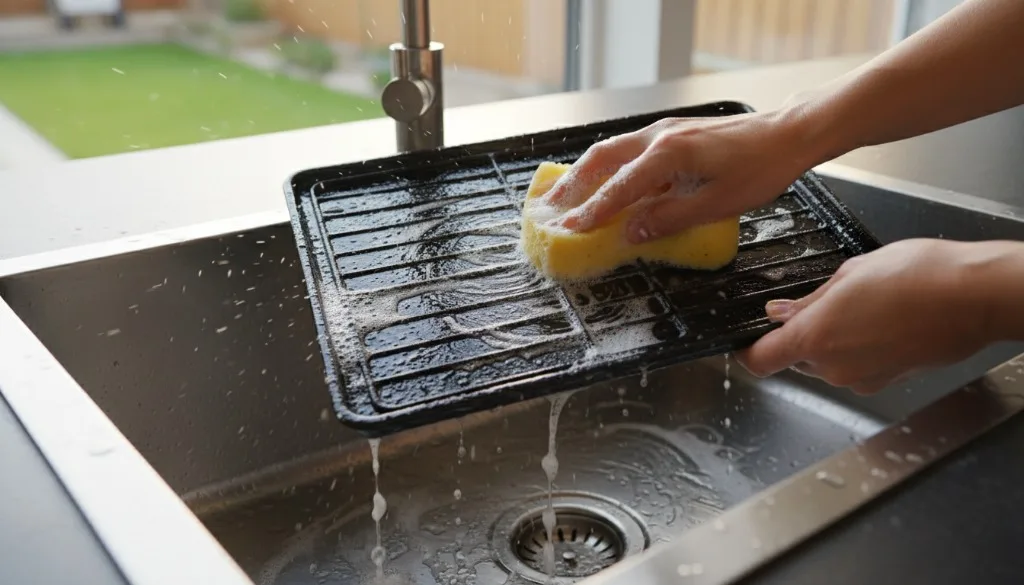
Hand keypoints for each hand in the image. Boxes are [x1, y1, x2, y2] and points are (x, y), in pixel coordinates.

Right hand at [540, 108, 822, 242]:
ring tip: (567, 194)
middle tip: (550, 208)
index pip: (618, 188)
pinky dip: (610, 166)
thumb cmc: (760, 168)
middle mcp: (659, 137)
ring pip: (613, 150)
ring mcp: (666, 131)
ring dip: (587, 173)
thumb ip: (668, 219)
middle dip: (573, 184)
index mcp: (667, 155)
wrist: (788, 135)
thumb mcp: (715, 204)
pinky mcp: (675, 133)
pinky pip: (631, 149)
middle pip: (602, 159)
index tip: (568, 229)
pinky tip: (608, 182)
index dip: (591, 212)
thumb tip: (630, 233)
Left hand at [735, 239, 995, 394]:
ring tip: (863, 307)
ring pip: (827, 363)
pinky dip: (859, 349)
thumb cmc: (918, 277)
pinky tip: (882, 321)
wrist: (974, 297)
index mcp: (814, 338)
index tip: (745, 341)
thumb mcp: (850, 274)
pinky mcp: (886, 382)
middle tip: (824, 304)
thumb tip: (782, 312)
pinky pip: (856, 367)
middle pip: (795, 359)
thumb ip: (810, 300)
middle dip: (802, 336)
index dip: (747, 351)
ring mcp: (861, 379)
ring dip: (833, 341)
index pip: (760, 360)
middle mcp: (833, 367)